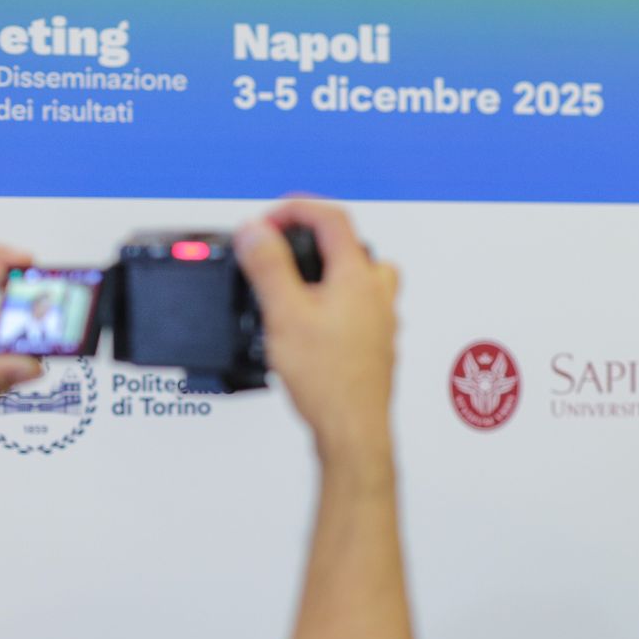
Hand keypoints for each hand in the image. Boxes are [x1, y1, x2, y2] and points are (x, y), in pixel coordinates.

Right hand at [233, 200, 398, 466]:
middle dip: (315, 238)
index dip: (296, 208)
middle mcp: (378, 296)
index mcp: (358, 278)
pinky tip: (314, 321)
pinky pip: (360, 308)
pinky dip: (336, 301)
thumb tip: (256, 230)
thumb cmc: (330, 381)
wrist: (353, 429)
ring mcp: (381, 321)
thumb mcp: (284, 314)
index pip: (333, 219)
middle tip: (284, 244)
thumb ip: (269, 267)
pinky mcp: (376, 345)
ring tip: (299, 280)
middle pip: (353, 246)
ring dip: (331, 270)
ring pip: (363, 278)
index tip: (269, 218)